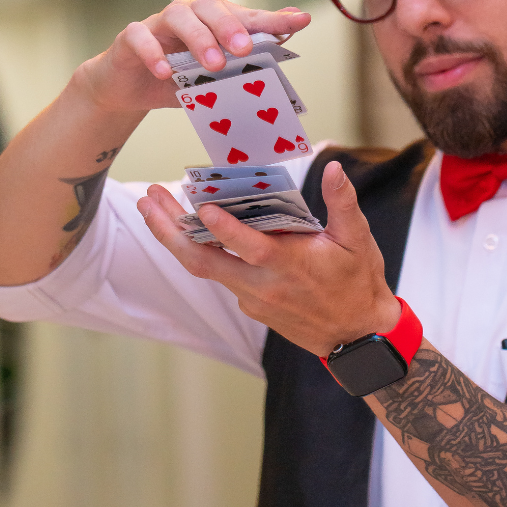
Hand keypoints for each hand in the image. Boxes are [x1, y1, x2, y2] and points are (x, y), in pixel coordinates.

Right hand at [74, 0, 310, 115]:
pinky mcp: (130, 39)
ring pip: (177, 16)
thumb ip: (244, 60)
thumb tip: (286, 42)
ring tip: (213, 65)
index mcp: (212, 22)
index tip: (300, 22)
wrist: (128, 89)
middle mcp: (187, 16)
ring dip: (198, 38)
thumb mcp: (214, 75)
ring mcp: (157, 25)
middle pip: (209, 6)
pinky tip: (165, 72)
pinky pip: (140, 37)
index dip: (271, 18)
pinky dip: (153, 54)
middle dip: (230, 26)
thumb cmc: (176, 78)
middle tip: (244, 50)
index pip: (244, 15)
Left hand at [136, 161, 401, 353]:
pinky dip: (201, 252)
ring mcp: (252, 298)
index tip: (202, 206)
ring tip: (155, 208)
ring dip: (176, 239)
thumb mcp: (357, 240)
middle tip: (148, 199)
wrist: (357, 337)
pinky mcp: (251, 305)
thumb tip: (334, 168)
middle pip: (203, 261)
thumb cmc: (358, 283)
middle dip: (169, 230)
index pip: (249, 246)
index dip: (224, 229)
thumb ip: (342, 202)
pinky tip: (191, 228)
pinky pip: (221, 276)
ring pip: (204, 269)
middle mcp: (262, 284)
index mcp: (287, 264)